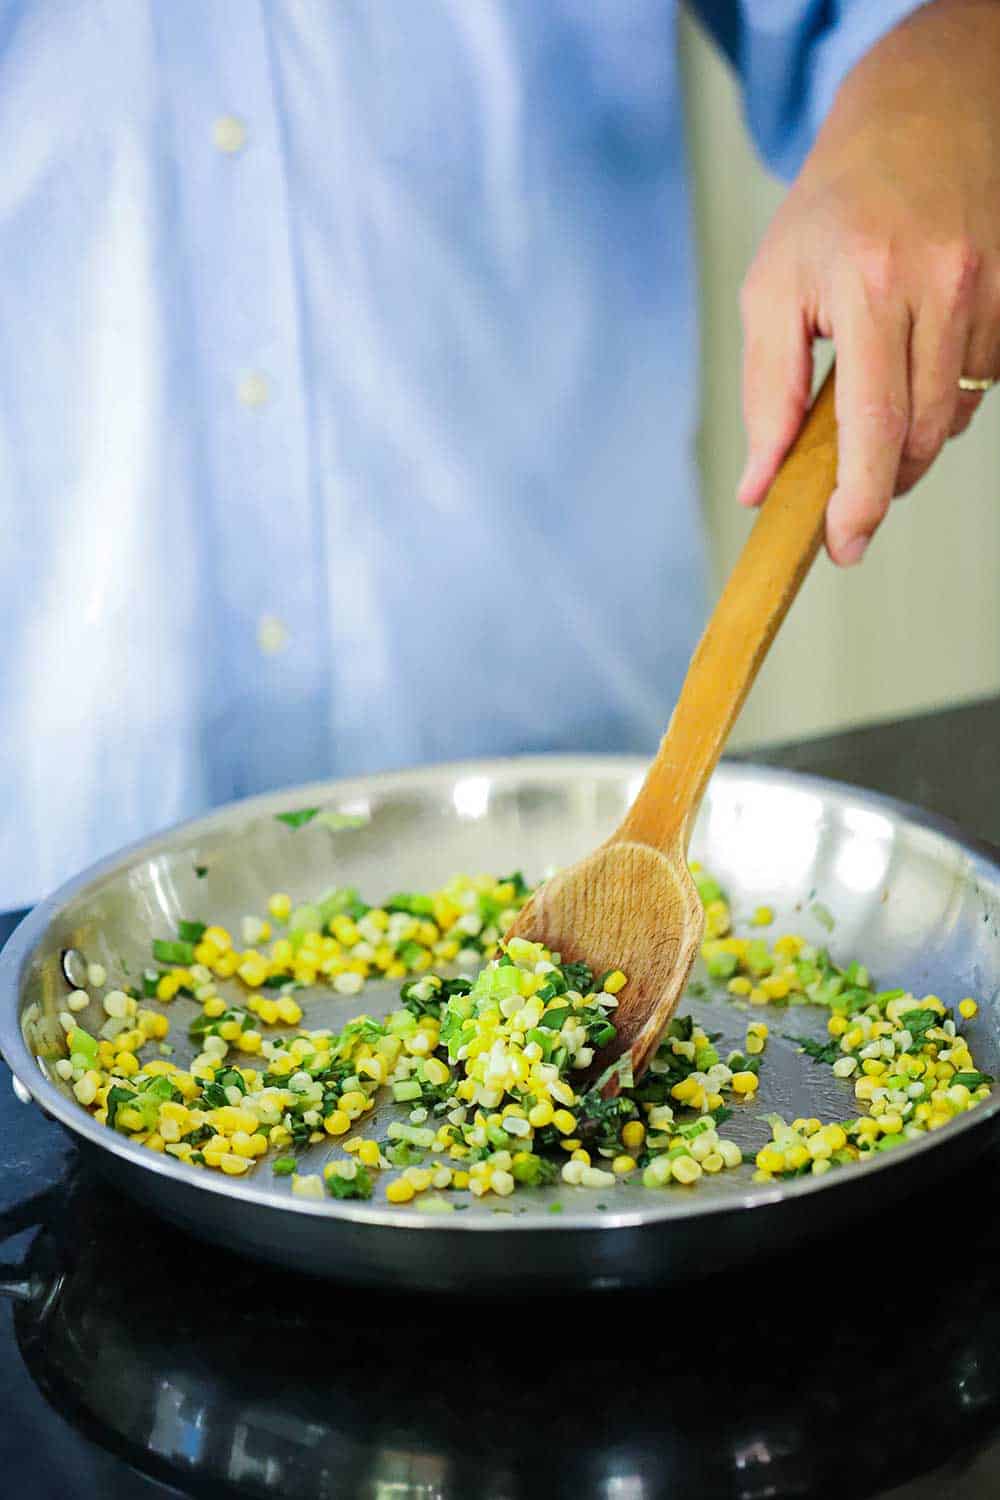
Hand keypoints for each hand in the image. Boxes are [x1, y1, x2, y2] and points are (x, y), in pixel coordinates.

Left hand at [738, 0, 999, 565]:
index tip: (843, 545)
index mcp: (866, 285)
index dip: (859, 499)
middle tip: (848, 497)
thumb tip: (760, 484)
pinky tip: (918, 369)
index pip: (871, 423)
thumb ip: (764, 394)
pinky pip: (985, 385)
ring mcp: (986, 287)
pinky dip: (947, 399)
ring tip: (876, 417)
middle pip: (921, 433)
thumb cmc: (831, 210)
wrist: (917, 120)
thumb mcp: (771, 291)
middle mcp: (937, 285)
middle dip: (881, 482)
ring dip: (913, 441)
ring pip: (956, 417)